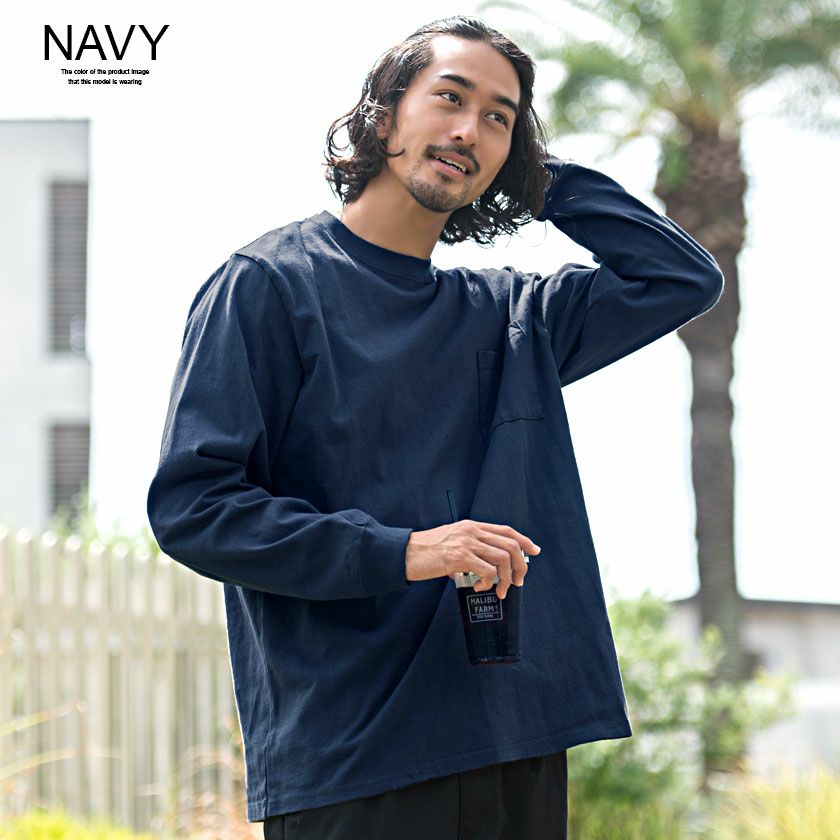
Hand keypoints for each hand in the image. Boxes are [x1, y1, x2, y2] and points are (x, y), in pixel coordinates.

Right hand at [405, 520, 539, 598]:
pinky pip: (486, 570)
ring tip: (499, 590)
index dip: (524, 541)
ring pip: (503, 557)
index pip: (506, 530)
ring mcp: (466, 542)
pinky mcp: (459, 556)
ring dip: (506, 578)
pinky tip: (478, 588)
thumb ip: (469, 551)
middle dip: (520, 566)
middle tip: (518, 582)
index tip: (535, 551)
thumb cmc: (425, 552)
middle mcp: (471, 531)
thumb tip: (483, 571)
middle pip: (510, 544)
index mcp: (471, 526)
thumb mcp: (451, 543)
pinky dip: (488, 582)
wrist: (403, 553)